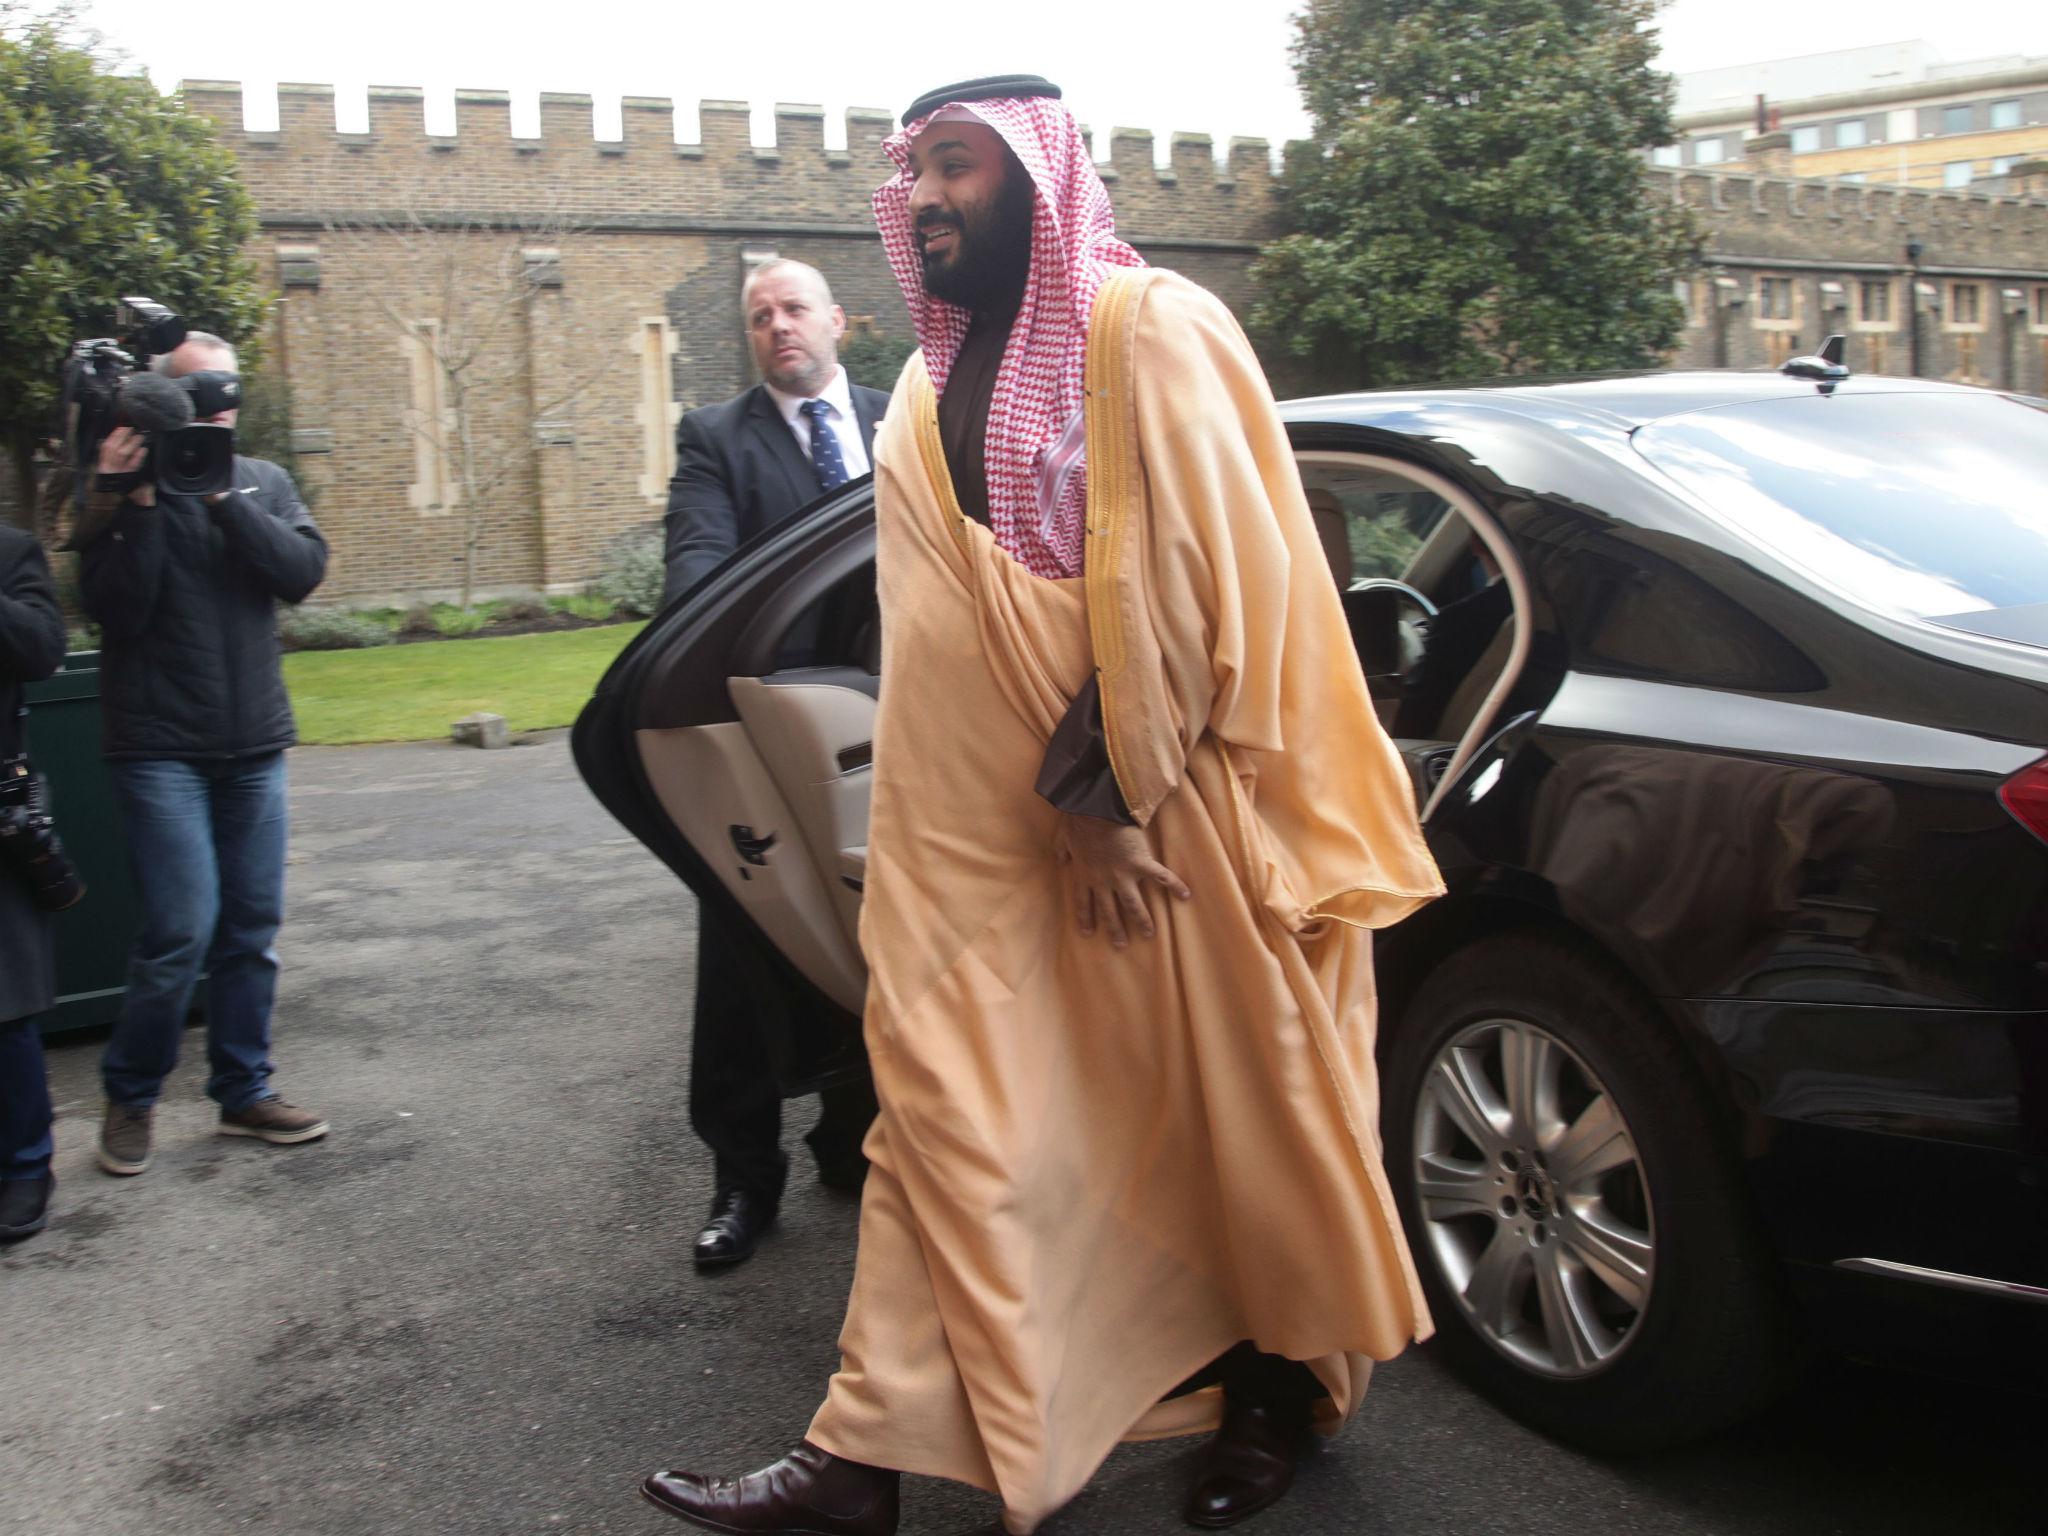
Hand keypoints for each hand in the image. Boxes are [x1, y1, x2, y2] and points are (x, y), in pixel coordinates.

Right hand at [95, 426, 152, 504]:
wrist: (137, 499)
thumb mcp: (117, 470)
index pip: (105, 448)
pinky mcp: (130, 478)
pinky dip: (138, 456)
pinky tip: (143, 449)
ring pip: (122, 454)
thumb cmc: (127, 482)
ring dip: (131, 443)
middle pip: (112, 449)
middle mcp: (109, 470)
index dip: (112, 436)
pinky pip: (133, 465)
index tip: (120, 427)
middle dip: (121, 436)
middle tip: (131, 428)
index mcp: (104, 466)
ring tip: (139, 436)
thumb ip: (115, 457)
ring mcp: (118, 474)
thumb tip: (120, 437)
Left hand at [1053, 814, 1191, 948]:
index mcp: (1085, 875)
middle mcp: (1104, 881)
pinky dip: (1174, 886)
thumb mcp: (1063, 838)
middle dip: (1115, 929)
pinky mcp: (1141, 864)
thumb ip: (1062, 851)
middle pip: (1109, 911)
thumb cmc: (1079, 820)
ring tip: (1149, 934)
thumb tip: (1060, 861)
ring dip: (1141, 920)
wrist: (1096, 809)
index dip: (1085, 918)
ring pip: (1133, 904)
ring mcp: (1123, 875)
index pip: (1083, 903)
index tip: (1088, 933)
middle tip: (1120, 945)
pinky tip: (1185, 895)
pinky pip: (1160, 878)